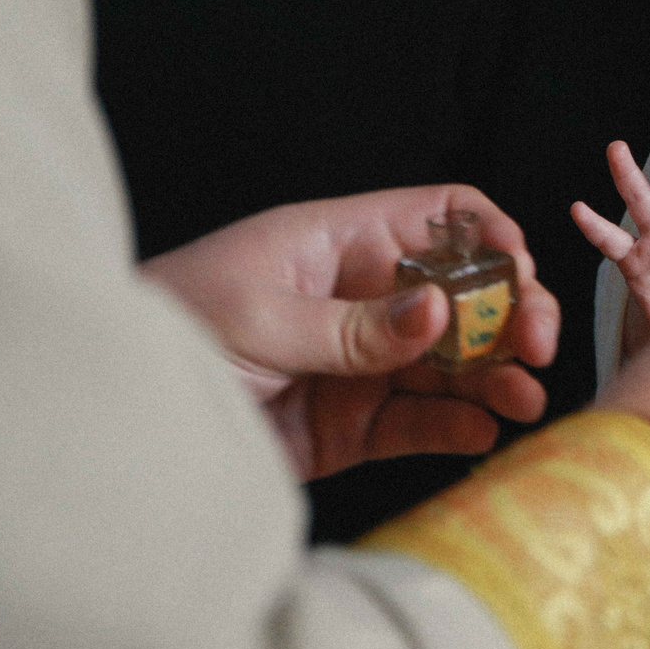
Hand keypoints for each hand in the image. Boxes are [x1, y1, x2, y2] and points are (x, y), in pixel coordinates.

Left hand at [142, 186, 560, 480]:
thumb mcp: (257, 317)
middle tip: (538, 347)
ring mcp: (359, 365)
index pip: (440, 217)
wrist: (111, 420)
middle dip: (511, 315)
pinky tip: (484, 431)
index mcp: (338, 244)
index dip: (489, 236)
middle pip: (464, 295)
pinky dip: (458, 427)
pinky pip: (419, 423)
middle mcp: (360, 300)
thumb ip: (353, 325)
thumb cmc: (166, 330)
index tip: (518, 273)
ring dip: (497, 377)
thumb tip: (440, 309)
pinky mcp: (349, 429)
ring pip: (452, 365)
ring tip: (525, 400)